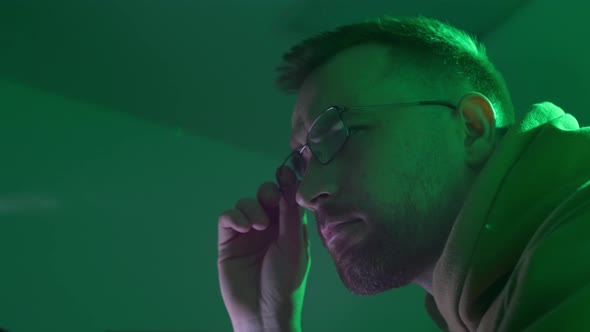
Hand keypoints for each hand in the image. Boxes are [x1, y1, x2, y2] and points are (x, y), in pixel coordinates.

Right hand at [217, 166, 309, 329]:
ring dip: (252, 208)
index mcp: (289, 228)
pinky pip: (228, 217)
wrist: (264, 312)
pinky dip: (235, 216)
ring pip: (246, 203)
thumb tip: (290, 183)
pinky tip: (244, 227)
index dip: (286, 183)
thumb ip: (291, 214)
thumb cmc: (286, 282)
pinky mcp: (229, 241)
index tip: (285, 170)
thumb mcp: (295, 245)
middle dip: (267, 192)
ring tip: (258, 226)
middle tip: (270, 201)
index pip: (286, 198)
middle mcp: (269, 227)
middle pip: (265, 195)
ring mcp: (248, 234)